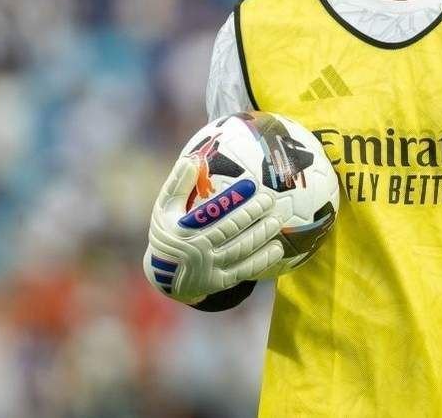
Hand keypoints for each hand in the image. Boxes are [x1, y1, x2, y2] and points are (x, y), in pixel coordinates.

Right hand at [143, 156, 284, 303]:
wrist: (165, 277)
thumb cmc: (169, 233)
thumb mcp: (164, 209)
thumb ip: (178, 184)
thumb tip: (194, 158)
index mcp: (184, 231)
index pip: (213, 212)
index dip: (234, 199)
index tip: (252, 184)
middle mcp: (197, 251)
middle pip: (231, 230)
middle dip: (253, 214)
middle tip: (271, 199)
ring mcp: (209, 269)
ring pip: (241, 250)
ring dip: (261, 235)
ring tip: (277, 220)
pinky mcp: (220, 283)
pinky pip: (245, 270)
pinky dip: (262, 260)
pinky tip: (277, 248)